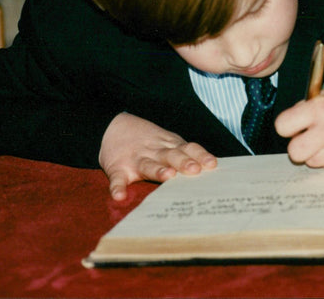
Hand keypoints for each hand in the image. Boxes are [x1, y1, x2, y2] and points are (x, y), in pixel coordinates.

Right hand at [99, 112, 216, 200]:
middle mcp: (155, 152)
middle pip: (171, 155)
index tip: (211, 164)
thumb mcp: (167, 142)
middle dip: (183, 162)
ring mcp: (136, 160)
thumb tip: (211, 167)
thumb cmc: (147, 141)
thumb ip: (184, 153)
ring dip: (157, 170)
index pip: (188, 148)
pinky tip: (119, 196)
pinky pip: (117, 179)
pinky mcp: (117, 168)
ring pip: (148, 165)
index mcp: (169, 146)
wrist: (111, 126)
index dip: (199, 155)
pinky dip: (117, 187)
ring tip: (167, 176)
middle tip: (194, 169)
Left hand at [274, 74, 323, 169]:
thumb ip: (310, 107)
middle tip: (307, 138)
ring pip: (310, 162)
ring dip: (316, 153)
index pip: (283, 126)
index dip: (287, 126)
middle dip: (297, 146)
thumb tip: (292, 122)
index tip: (293, 125)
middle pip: (294, 152)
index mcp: (320, 108)